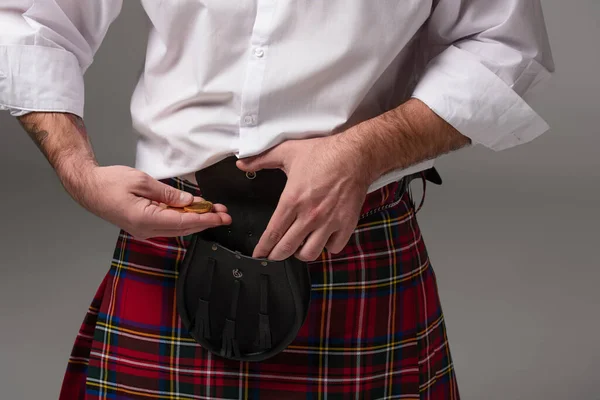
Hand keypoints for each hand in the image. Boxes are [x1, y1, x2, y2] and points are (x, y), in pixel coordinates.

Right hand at [66, 165, 231, 238]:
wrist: (88, 187)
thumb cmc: (110, 182)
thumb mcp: (142, 181)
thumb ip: (168, 194)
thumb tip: (189, 202)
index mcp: (145, 219)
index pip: (183, 222)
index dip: (205, 220)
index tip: (221, 217)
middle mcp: (145, 229)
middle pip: (183, 228)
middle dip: (206, 221)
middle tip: (225, 215)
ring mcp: (144, 230)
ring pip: (177, 228)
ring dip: (197, 220)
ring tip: (215, 211)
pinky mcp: (143, 226)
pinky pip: (168, 224)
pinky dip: (184, 218)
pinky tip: (195, 211)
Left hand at [236, 135, 371, 260]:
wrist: (355, 155)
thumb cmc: (323, 152)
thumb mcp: (288, 151)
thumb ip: (261, 159)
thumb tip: (241, 164)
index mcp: (292, 200)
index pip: (273, 233)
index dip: (263, 247)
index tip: (259, 254)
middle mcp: (309, 216)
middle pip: (287, 248)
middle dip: (277, 255)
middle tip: (275, 254)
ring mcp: (329, 222)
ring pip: (310, 253)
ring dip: (302, 253)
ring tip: (299, 247)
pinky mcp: (346, 224)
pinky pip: (334, 247)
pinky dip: (327, 246)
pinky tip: (323, 239)